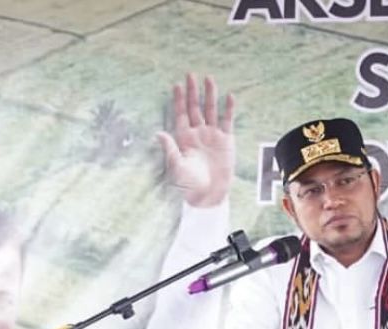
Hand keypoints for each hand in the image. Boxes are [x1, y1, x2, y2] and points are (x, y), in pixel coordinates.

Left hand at [157, 73, 235, 207]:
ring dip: (210, 95)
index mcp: (184, 137)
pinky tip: (229, 96)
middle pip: (195, 107)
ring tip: (209, 79)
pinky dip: (228, 109)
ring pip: (210, 110)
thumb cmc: (189, 184)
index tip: (176, 85)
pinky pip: (227, 121)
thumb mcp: (176, 166)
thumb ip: (170, 149)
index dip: (178, 100)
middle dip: (192, 92)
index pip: (180, 113)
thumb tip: (159, 133)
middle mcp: (197, 133)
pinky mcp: (226, 140)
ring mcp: (212, 135)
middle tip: (190, 75)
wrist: (209, 194)